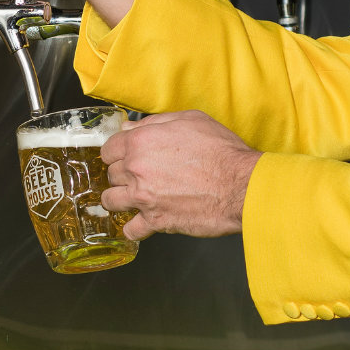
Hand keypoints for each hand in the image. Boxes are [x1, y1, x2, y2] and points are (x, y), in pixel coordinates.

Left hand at [100, 110, 261, 240]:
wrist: (240, 184)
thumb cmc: (221, 150)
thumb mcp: (192, 120)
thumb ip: (156, 121)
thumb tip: (130, 126)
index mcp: (141, 141)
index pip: (109, 148)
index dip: (119, 151)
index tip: (127, 155)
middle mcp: (136, 169)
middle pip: (111, 173)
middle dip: (123, 173)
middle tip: (141, 174)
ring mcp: (143, 197)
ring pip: (111, 200)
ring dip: (121, 198)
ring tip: (136, 197)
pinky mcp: (154, 221)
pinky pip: (130, 229)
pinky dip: (135, 227)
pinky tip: (144, 221)